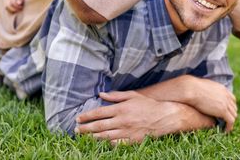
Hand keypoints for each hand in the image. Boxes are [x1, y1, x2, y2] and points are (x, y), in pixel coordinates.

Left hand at [76, 91, 206, 143]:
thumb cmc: (147, 104)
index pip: (99, 113)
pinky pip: (116, 144)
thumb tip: (100, 95)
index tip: (78, 118)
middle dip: (85, 128)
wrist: (164, 116)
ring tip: (84, 137)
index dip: (87, 116)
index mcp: (121, 108)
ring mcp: (127, 132)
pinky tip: (99, 143)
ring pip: (105, 136)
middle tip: (76, 130)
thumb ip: (115, 96)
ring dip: (92, 137)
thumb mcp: (131, 95)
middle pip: (99, 126)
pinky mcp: (132, 141)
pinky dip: (106, 144)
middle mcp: (122, 120)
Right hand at [187, 78, 236, 131]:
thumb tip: (206, 92)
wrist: (191, 89)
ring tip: (224, 127)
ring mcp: (226, 103)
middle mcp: (226, 95)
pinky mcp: (223, 111)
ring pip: (233, 115)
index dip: (230, 106)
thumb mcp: (204, 86)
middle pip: (234, 108)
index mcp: (222, 89)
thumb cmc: (193, 87)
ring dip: (229, 121)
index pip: (232, 99)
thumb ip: (210, 90)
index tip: (226, 112)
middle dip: (230, 114)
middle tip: (225, 121)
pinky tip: (224, 130)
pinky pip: (230, 121)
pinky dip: (229, 127)